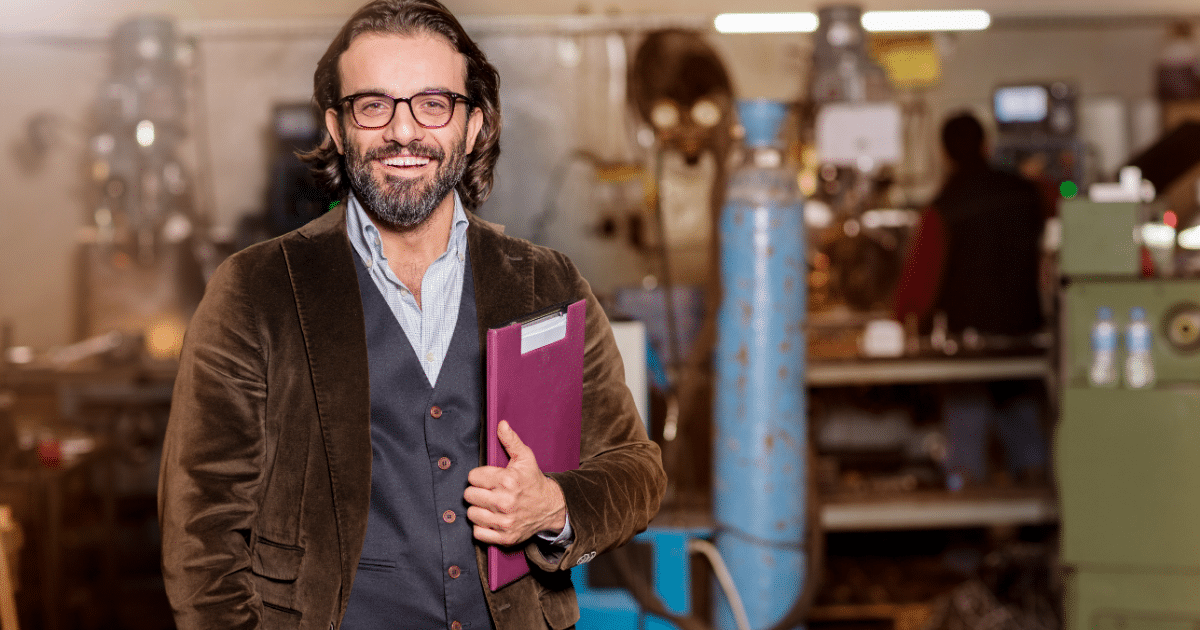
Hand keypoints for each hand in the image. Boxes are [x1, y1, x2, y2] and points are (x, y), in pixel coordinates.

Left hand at [464, 420, 566, 546]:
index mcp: (507, 480)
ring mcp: (505, 521)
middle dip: (476, 492)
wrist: (551, 507)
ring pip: (471, 514)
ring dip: (477, 509)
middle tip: (487, 491)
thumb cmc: (533, 481)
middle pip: (468, 495)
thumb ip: (511, 441)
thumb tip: (501, 424)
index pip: (472, 477)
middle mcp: (505, 502)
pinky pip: (478, 533)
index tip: (488, 479)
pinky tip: (490, 518)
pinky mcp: (505, 537)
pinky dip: (481, 527)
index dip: (479, 476)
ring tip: (488, 505)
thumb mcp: (525, 458)